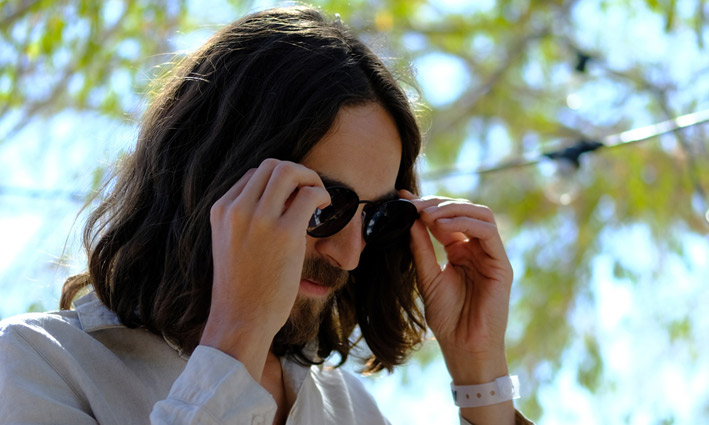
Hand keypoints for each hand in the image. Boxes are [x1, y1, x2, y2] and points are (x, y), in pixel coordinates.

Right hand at [200, 159, 328, 379]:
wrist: (239, 320)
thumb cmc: (241, 289)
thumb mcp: (230, 245)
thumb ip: (244, 221)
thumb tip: (278, 205)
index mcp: (221, 210)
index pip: (254, 174)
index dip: (278, 182)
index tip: (292, 199)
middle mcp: (237, 209)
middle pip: (272, 165)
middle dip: (297, 173)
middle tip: (310, 191)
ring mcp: (259, 219)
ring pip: (289, 171)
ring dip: (310, 178)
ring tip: (319, 198)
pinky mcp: (284, 233)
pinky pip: (309, 195)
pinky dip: (322, 195)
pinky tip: (325, 210)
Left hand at [401, 191, 512, 381]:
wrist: (463, 346)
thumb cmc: (447, 318)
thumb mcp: (427, 276)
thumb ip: (421, 248)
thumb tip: (410, 218)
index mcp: (459, 250)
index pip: (445, 218)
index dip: (426, 205)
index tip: (403, 199)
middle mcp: (476, 249)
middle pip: (464, 210)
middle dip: (437, 204)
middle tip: (415, 206)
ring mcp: (490, 255)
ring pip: (480, 214)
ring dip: (452, 209)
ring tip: (427, 216)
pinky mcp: (501, 264)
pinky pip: (488, 232)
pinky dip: (465, 223)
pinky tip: (441, 227)